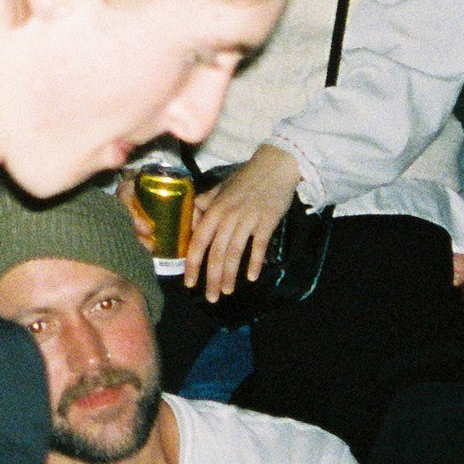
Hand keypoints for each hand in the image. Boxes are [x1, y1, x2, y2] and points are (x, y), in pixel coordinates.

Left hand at [184, 144, 303, 301]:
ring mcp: (248, 219)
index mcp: (214, 209)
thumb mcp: (220, 188)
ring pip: (234, 253)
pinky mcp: (267, 222)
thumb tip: (191, 220)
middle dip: (211, 278)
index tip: (189, 282)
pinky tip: (252, 278)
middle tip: (211, 298)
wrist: (274, 166)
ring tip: (227, 292)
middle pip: (216, 252)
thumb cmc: (245, 178)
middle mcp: (228, 216)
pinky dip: (255, 263)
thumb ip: (205, 204)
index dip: (192, 264)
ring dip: (230, 275)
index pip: (198, 241)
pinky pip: (259, 246)